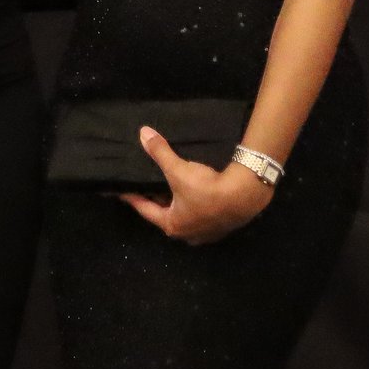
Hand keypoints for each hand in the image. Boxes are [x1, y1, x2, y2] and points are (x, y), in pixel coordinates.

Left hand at [120, 127, 275, 244]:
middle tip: (147, 186)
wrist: (244, 195)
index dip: (134, 198)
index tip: (123, 192)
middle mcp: (187, 234)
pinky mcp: (221, 226)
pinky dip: (194, 205)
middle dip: (157, 201)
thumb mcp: (178, 170)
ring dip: (177, 204)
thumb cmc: (206, 188)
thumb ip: (160, 153)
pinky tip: (195, 194)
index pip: (145, 210)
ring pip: (184, 217)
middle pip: (165, 215)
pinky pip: (200, 215)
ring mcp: (206, 233)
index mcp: (172, 225)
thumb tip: (143, 133)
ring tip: (170, 188)